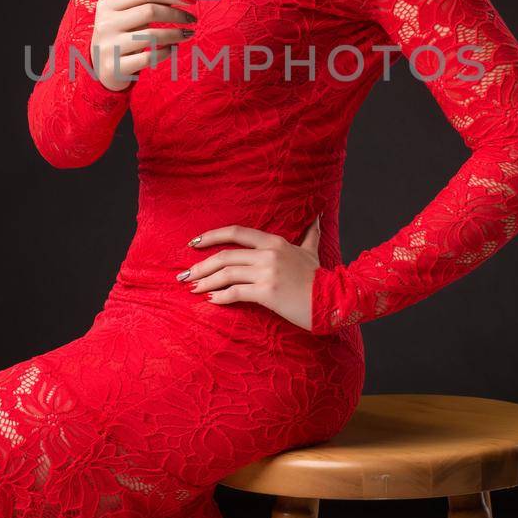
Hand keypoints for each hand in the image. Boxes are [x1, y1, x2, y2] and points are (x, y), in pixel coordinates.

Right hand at [91, 0, 196, 91]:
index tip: (189, 0)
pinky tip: (172, 49)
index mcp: (107, 5)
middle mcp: (105, 24)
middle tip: (191, 19)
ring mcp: (108, 46)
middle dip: (176, 15)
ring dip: (175, 33)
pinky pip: (149, 57)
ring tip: (187, 34)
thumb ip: (144, 6)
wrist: (101, 70)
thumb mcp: (125, 18)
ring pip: (152, 35)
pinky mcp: (115, 67)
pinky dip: (165, 52)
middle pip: (150, 11)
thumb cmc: (121, 37)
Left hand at [179, 214, 321, 330]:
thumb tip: (318, 216)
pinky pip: (236, 292)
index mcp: (274, 242)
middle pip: (225, 255)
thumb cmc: (319, 278)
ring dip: (205, 282)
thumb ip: (310, 233)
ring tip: (193, 289)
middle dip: (200, 265)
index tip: (193, 243)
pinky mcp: (268, 292)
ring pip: (226, 274)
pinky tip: (211, 301)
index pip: (236, 232)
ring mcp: (268, 272)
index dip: (211, 236)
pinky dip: (220, 297)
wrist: (333, 300)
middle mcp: (268, 254)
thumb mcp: (312, 251)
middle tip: (184, 276)